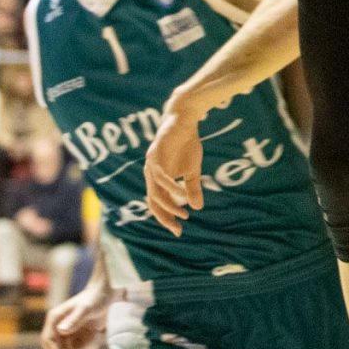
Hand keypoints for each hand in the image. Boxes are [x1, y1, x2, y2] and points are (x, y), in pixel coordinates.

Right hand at [41, 287, 109, 348]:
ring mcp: (67, 331)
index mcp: (55, 318)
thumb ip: (75, 319)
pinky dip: (86, 347)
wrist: (106, 293)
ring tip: (93, 341)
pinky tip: (97, 337)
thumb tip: (61, 331)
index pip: (48, 340)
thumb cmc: (95, 297)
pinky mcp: (76, 334)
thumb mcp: (86, 308)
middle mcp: (58, 326)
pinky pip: (78, 347)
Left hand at [144, 98, 205, 234]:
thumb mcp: (193, 169)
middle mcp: (150, 173)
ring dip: (169, 205)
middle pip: (153, 202)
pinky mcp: (156, 154)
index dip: (166, 218)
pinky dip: (171, 187)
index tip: (179, 230)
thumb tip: (198, 207)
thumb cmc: (187, 143)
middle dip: (165, 217)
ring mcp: (151, 164)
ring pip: (155, 192)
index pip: (157, 203)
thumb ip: (192, 187)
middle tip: (178, 228)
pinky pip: (161, 176)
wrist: (184, 119)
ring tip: (183, 213)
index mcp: (157, 178)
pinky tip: (181, 194)